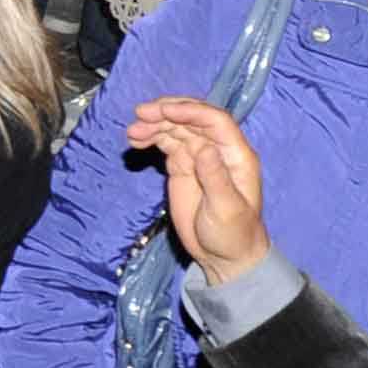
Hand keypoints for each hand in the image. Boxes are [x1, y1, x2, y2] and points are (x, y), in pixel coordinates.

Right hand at [126, 96, 270, 283]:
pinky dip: (150, 138)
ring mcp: (198, 156)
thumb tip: (204, 147)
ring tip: (132, 133)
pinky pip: (165, 143)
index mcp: (236, 155)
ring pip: (175, 128)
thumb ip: (216, 177)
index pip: (214, 121)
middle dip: (166, 112)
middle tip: (140, 114)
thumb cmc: (234, 234)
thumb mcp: (226, 208)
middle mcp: (217, 149)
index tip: (163, 111)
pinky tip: (135, 140)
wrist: (224, 257)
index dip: (189, 111)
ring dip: (154, 125)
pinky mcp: (182, 166)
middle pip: (192, 119)